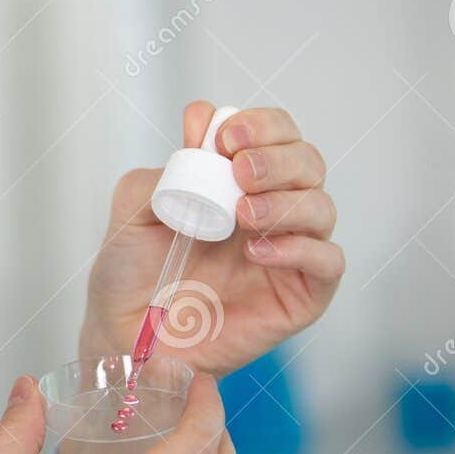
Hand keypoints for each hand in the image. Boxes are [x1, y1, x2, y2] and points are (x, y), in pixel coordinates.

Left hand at [80, 102, 343, 379]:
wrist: (126, 333)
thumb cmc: (131, 272)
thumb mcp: (133, 212)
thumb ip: (164, 169)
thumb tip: (201, 120)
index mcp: (236, 181)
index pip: (276, 134)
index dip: (262, 126)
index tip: (226, 137)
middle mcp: (271, 209)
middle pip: (308, 163)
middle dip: (278, 158)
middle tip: (239, 170)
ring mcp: (290, 251)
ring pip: (322, 208)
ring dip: (286, 202)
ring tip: (242, 215)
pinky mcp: (301, 294)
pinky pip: (327, 262)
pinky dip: (300, 249)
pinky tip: (258, 251)